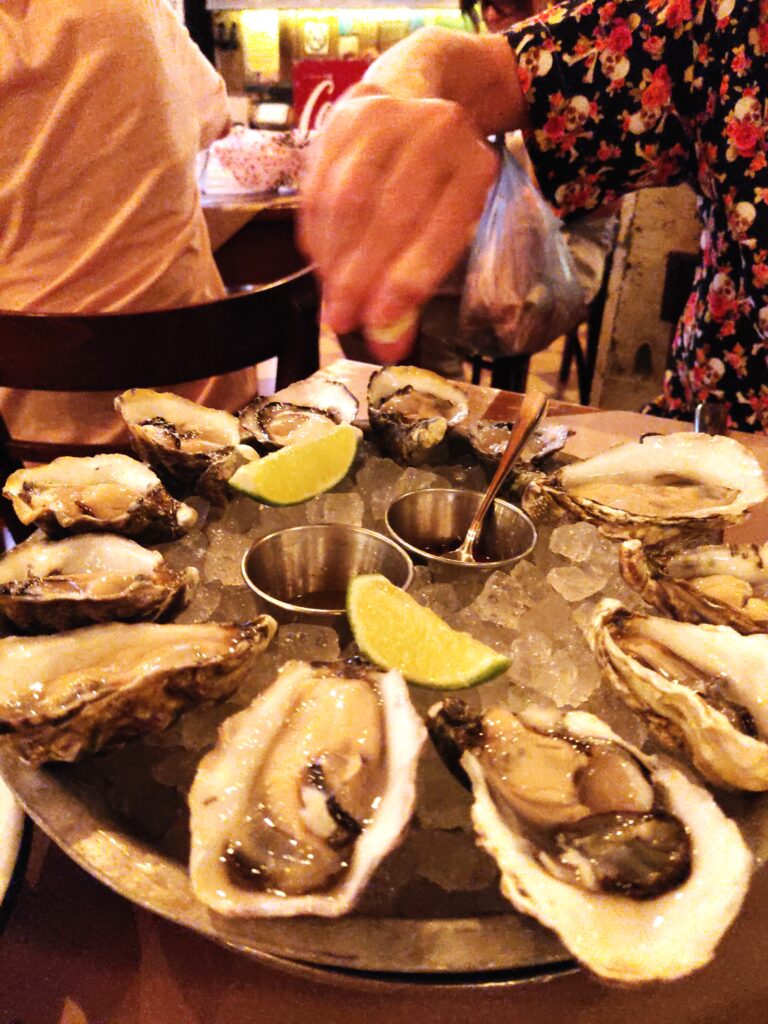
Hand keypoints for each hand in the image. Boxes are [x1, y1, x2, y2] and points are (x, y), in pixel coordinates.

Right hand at [299, 86, 498, 362]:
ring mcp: (386, 117)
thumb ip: (416, 285)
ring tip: (329, 301)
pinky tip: (319, 265)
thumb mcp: (445, 226)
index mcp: (475, 164)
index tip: (379, 321)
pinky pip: (319, 184)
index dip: (409, 277)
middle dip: (362, 275)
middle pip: (392, 212)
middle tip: (343, 321)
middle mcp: (435, 131)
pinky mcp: (342, 117)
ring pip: (348, 198)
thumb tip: (387, 347)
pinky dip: (316, 233)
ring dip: (333, 258)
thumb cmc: (433, 185)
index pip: (441, 227)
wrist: (412, 100)